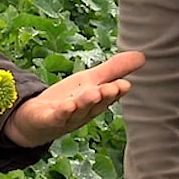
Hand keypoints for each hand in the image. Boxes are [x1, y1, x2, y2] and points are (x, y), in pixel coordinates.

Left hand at [3, 51, 144, 147]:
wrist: (36, 121)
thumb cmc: (68, 101)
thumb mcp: (91, 81)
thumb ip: (114, 70)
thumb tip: (143, 56)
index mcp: (96, 102)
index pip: (109, 96)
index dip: (116, 91)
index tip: (125, 84)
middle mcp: (84, 112)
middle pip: (96, 104)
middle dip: (104, 96)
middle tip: (112, 87)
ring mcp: (65, 118)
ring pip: (77, 110)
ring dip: (85, 103)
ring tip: (93, 92)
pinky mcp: (46, 120)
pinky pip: (55, 117)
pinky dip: (61, 113)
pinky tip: (66, 106)